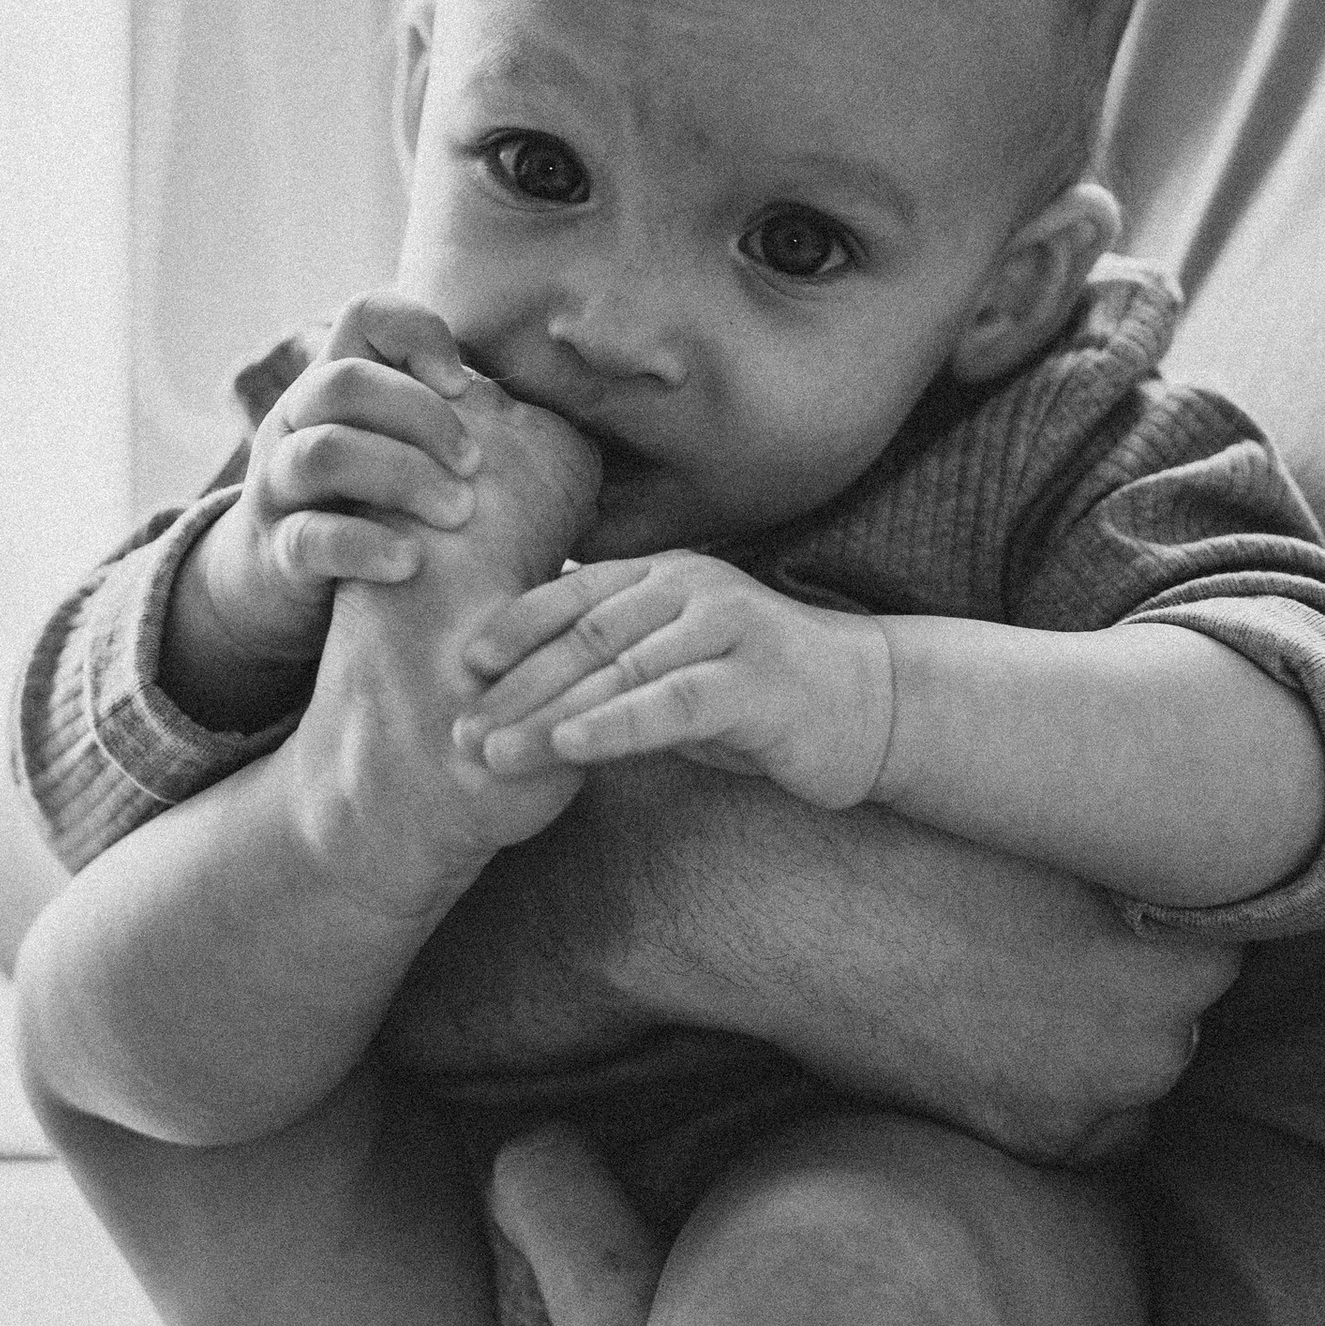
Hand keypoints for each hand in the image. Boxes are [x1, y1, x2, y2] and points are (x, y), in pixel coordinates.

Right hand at [196, 294, 485, 674]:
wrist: (286, 590)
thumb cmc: (375, 509)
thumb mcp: (403, 451)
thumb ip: (461, 425)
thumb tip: (573, 426)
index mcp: (337, 384)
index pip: (365, 316)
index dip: (418, 332)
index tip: (465, 384)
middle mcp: (299, 422)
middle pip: (345, 380)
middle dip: (422, 416)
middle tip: (478, 464)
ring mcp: (280, 486)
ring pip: (323, 451)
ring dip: (402, 476)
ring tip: (458, 512)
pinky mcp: (277, 551)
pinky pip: (310, 537)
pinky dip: (365, 546)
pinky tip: (411, 563)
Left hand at [458, 553, 894, 807]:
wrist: (869, 706)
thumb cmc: (757, 692)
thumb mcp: (675, 667)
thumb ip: (614, 664)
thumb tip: (519, 687)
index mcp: (664, 573)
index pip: (570, 593)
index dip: (511, 626)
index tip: (459, 667)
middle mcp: (690, 586)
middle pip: (581, 636)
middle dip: (512, 687)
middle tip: (454, 731)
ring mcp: (725, 627)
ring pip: (615, 670)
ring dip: (543, 714)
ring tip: (488, 753)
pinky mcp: (754, 680)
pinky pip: (668, 703)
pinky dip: (612, 724)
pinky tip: (567, 746)